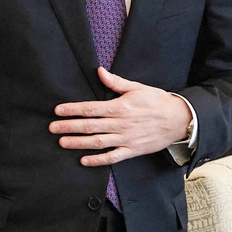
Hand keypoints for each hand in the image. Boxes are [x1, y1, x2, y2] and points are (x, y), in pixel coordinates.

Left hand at [50, 67, 191, 165]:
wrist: (179, 120)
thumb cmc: (158, 101)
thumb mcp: (138, 88)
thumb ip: (116, 82)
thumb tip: (99, 72)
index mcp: (120, 106)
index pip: (91, 108)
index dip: (72, 109)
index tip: (58, 111)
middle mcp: (121, 123)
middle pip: (89, 126)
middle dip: (69, 126)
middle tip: (52, 128)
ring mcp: (126, 138)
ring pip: (97, 142)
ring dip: (78, 143)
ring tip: (62, 142)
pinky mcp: (132, 150)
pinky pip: (112, 157)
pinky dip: (97, 160)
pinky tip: (84, 160)